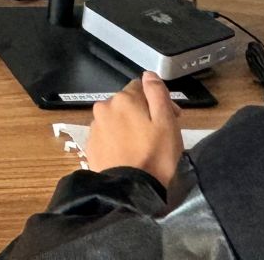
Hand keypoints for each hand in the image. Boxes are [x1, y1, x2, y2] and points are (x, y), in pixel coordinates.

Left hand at [83, 73, 182, 188]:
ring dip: (130, 126)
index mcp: (123, 99)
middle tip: (160, 134)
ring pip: (117, 119)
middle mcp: (104, 107)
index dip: (158, 100)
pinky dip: (118, 139)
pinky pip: (108, 135)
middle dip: (144, 113)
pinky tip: (129, 154)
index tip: (173, 117)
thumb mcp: (166, 123)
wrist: (130, 190)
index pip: (141, 88)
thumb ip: (157, 94)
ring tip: (144, 147)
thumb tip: (148, 74)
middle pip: (128, 103)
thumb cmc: (155, 156)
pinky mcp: (90, 145)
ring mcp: (94, 126)